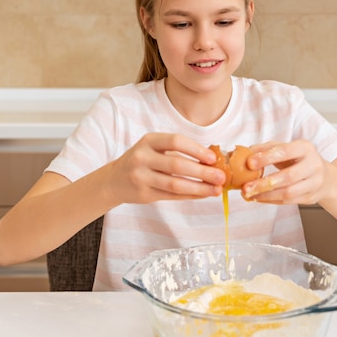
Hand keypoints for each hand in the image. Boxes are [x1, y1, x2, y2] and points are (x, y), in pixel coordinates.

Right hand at [102, 133, 225, 204]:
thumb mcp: (154, 149)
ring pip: (175, 184)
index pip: (175, 141)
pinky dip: (190, 195)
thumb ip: (177, 152)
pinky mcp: (144, 194)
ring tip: (215, 189)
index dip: (196, 149)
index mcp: (148, 141)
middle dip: (202, 172)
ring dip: (199, 187)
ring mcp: (141, 177)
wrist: (115, 180)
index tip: (213, 158)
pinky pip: (172, 196)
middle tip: (221, 177)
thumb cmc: (143, 161)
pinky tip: (203, 194)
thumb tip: (211, 161)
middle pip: (177, 165)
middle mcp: (142, 157)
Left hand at [242, 140, 331, 204]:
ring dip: (266, 195)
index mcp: (305, 148)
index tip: (249, 163)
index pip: (285, 152)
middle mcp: (313, 165)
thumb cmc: (298, 159)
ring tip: (249, 195)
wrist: (324, 176)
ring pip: (288, 192)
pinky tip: (258, 198)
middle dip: (264, 183)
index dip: (266, 158)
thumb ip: (266, 149)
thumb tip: (245, 152)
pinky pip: (288, 202)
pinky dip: (271, 201)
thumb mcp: (285, 148)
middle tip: (246, 187)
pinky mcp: (311, 197)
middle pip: (288, 176)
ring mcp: (314, 183)